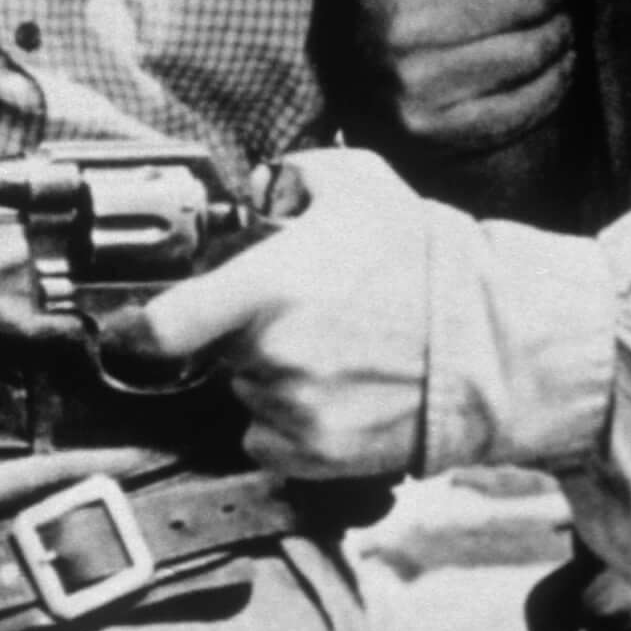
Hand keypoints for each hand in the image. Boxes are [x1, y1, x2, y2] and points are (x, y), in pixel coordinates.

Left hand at [106, 145, 434, 478]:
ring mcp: (293, 410)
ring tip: (337, 356)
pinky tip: (338, 396)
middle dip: (245, 337)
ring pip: (248, 396)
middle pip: (218, 354)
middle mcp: (269, 355)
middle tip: (304, 319)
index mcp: (265, 289)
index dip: (134, 329)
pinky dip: (291, 425)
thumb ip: (294, 176)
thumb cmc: (429, 260)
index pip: (162, 325)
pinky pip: (272, 441)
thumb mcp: (359, 186)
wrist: (501, 344)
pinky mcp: (318, 455)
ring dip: (273, 380)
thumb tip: (262, 184)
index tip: (128, 329)